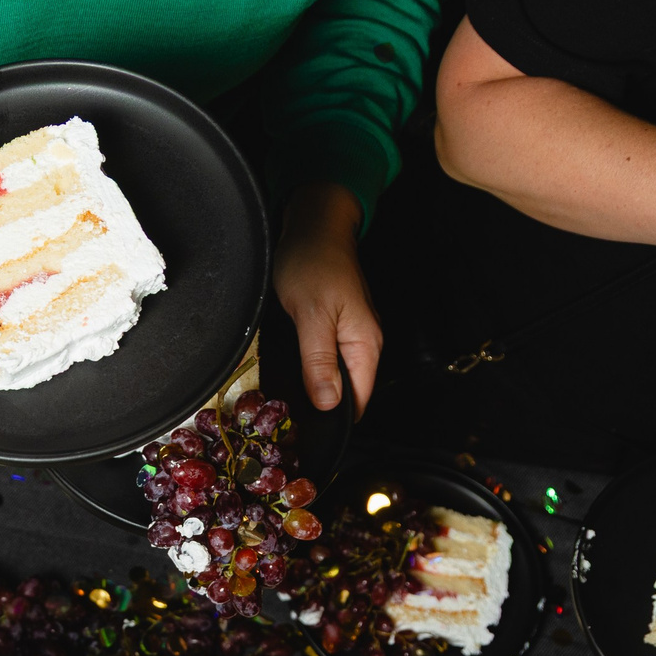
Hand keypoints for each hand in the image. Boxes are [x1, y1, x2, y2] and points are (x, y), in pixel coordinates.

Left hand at [274, 183, 381, 412]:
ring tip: (290, 400)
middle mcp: (365, 342)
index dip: (336, 419)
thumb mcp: (311, 315)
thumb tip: (329, 404)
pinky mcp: (338, 325)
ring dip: (318, 387)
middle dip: (324, 407)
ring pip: (338, 376)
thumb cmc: (312, 263)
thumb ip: (319, 361)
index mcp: (365, 343)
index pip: (359, 400)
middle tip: (290, 420)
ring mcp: (352, 333)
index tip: (308, 431)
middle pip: (350, 391)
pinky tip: (296, 371)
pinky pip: (329, 359)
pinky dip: (314, 368)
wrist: (314, 225)